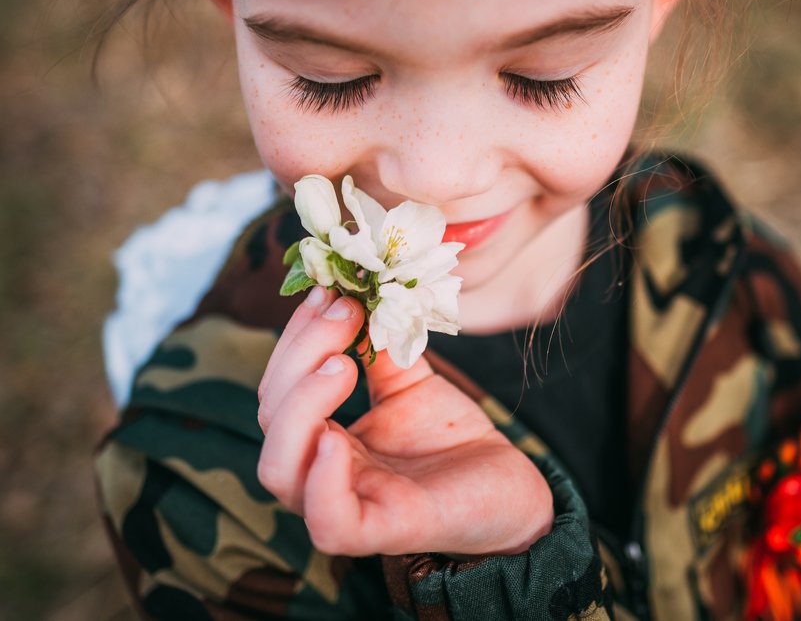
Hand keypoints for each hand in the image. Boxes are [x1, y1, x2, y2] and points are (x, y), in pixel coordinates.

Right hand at [256, 286, 553, 557]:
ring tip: (341, 365)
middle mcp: (321, 472)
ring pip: (279, 470)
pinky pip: (328, 522)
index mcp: (320, 435)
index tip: (329, 290)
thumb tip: (351, 291)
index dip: (297, 335)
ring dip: (299, 407)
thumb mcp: (409, 380)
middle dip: (299, 355)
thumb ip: (376, 346)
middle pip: (271, 418)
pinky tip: (335, 436)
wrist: (508, 482)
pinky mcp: (381, 531)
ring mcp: (348, 504)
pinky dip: (322, 480)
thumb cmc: (450, 435)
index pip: (279, 386)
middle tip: (344, 314)